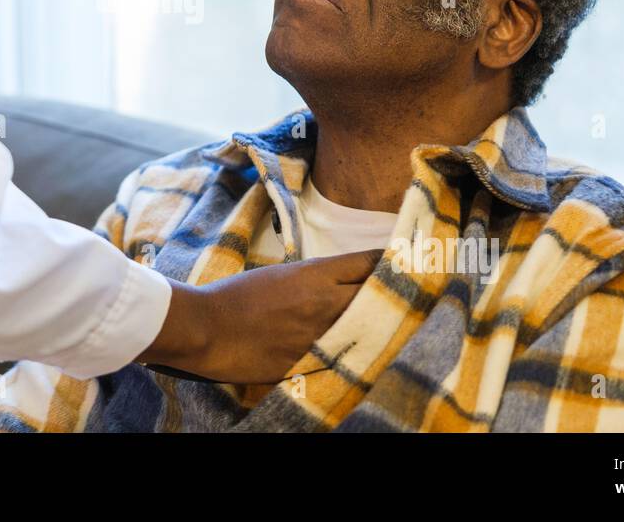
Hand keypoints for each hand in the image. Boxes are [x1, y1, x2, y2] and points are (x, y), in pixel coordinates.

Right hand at [136, 249, 383, 383]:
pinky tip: (368, 353)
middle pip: (379, 295)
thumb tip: (343, 283)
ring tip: (402, 323)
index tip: (406, 260)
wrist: (208, 329)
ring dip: (384, 324)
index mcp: (316, 275)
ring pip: (370, 328)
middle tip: (414, 293)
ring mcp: (322, 335)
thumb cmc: (237, 295)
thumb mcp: (280, 274)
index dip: (392, 260)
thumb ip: (315, 278)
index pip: (369, 262)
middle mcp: (326, 303)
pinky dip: (359, 352)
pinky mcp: (312, 362)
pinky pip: (347, 356)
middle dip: (397, 293)